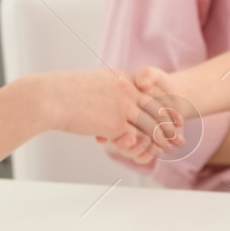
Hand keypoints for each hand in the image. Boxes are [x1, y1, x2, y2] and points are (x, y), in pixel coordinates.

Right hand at [29, 69, 184, 153]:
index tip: (173, 116)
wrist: (49, 97)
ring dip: (163, 138)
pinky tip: (153, 153)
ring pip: (150, 124)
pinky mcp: (115, 123)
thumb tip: (108, 94)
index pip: (149, 92)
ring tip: (172, 147)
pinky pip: (137, 136)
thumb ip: (105, 87)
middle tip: (180, 135)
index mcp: (120, 77)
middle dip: (169, 123)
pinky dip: (147, 146)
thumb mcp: (90, 82)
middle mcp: (126, 89)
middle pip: (155, 108)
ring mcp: (122, 106)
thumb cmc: (62, 91)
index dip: (163, 106)